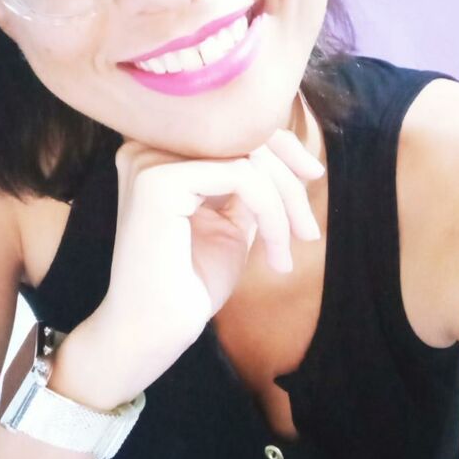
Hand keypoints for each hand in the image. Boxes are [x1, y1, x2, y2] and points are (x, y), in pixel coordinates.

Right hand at [82, 130, 323, 401]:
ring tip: (289, 248)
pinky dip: (271, 213)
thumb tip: (286, 152)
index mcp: (157, 150)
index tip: (313, 177)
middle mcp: (145, 145)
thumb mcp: (230, 219)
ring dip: (284, 201)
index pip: (230, 125)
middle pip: (242, 133)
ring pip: (248, 154)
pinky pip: (242, 176)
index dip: (280, 145)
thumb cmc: (190, 282)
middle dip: (288, 179)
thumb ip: (248, 181)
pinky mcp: (158, 180)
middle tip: (308, 230)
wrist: (155, 332)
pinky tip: (275, 253)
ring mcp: (148, 159)